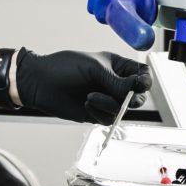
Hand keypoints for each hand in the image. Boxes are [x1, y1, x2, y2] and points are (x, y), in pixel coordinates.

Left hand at [16, 48, 149, 122]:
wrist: (40, 83)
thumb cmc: (64, 68)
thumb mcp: (94, 69)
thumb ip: (117, 82)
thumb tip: (136, 91)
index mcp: (117, 66)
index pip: (142, 75)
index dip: (144, 81)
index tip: (139, 84)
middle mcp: (114, 83)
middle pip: (138, 96)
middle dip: (130, 98)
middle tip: (123, 98)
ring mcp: (106, 99)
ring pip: (123, 110)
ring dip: (109, 105)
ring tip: (90, 97)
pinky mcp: (96, 113)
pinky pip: (109, 119)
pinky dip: (100, 113)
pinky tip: (86, 104)